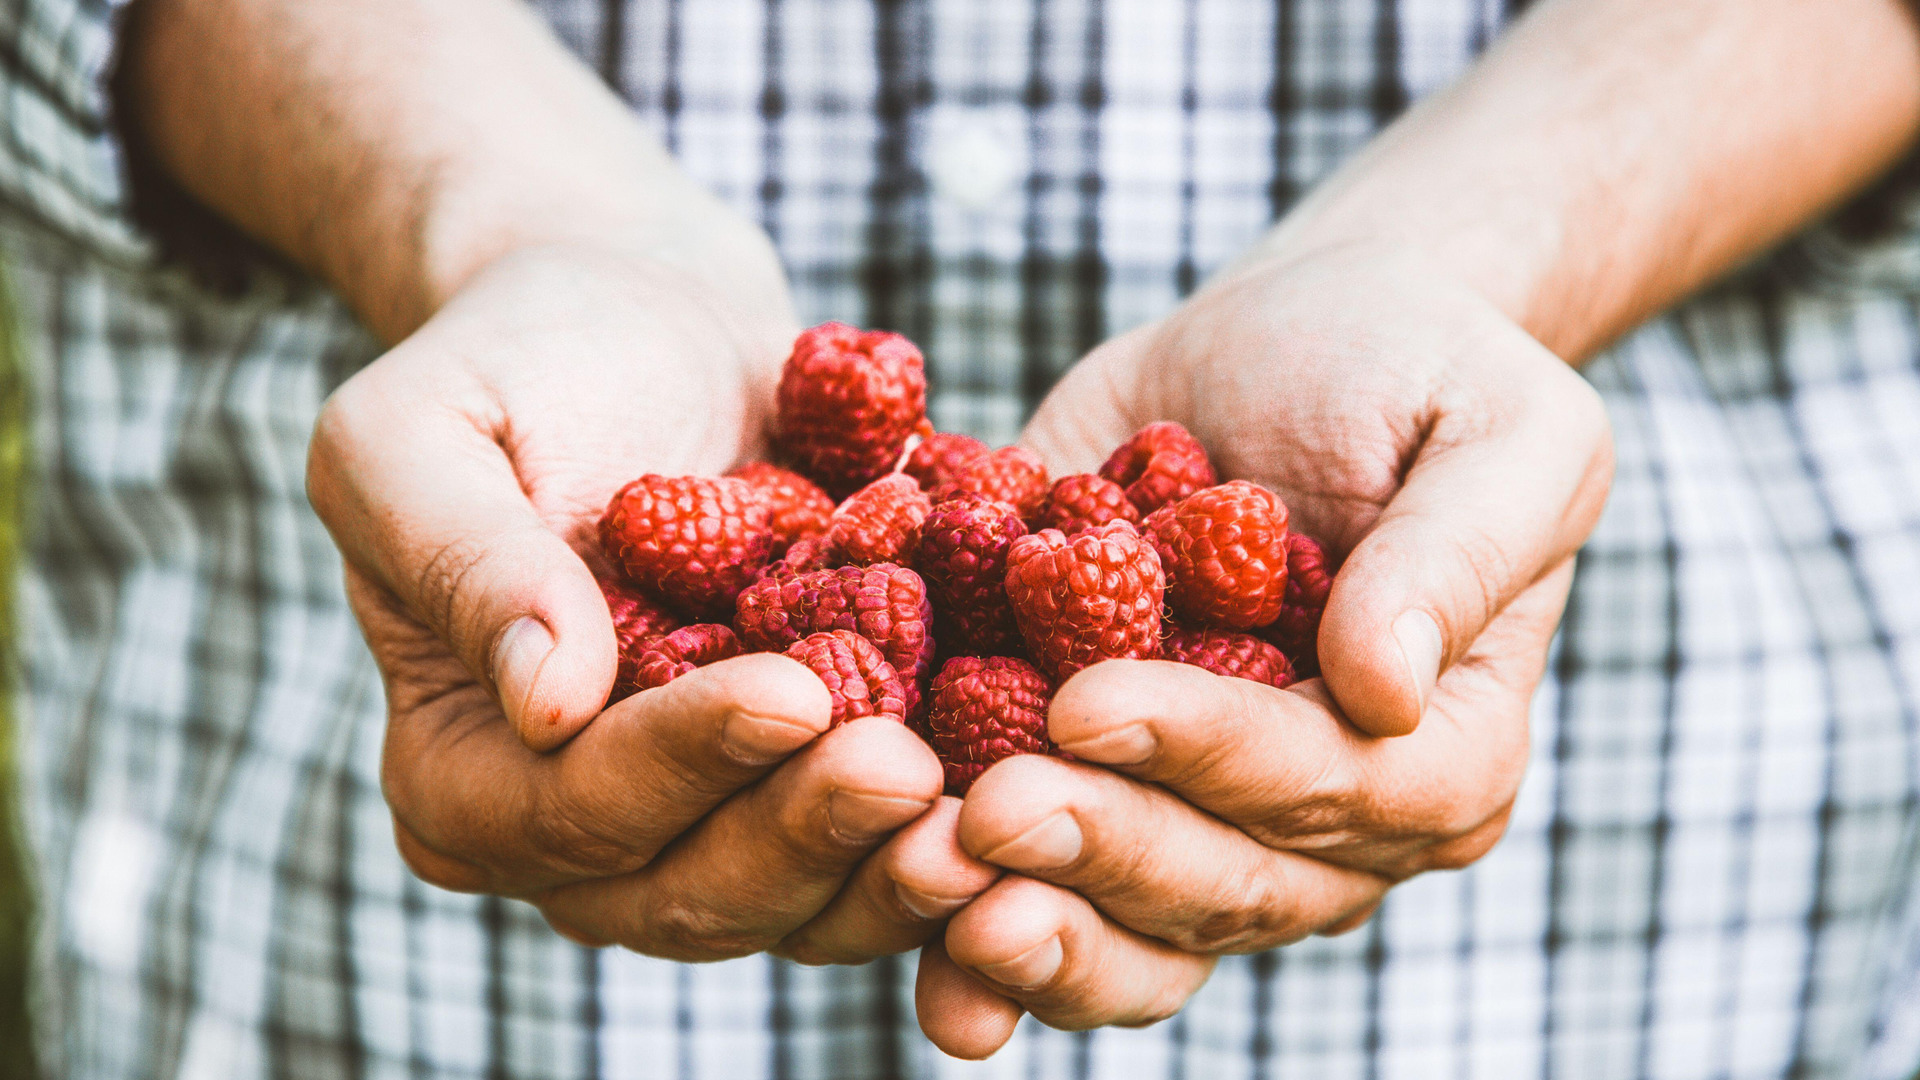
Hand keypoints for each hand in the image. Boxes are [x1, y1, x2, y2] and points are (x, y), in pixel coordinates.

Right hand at [308, 243, 992, 960]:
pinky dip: (960, 826)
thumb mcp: (421, 432)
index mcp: (464, 773)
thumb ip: (464, 560)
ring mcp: (709, 822)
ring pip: (805, 895)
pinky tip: (1044, 781)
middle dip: (807, 834)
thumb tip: (547, 701)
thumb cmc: (517, 361)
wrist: (646, 323)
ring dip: (898, 867)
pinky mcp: (812, 787)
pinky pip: (884, 842)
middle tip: (914, 772)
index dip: (682, 766)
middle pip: (693, 886)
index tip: (795, 694)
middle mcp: (582, 833)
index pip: (568, 808)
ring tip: (1000, 804)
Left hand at [915, 244, 1612, 1056]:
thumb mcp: (1499, 429)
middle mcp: (1325, 822)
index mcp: (1441, 748)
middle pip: (1224, 882)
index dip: (1217, 759)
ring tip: (919, 879)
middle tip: (984, 815)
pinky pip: (1043, 886)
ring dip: (1027, 928)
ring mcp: (1203, 821)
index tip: (1087, 703)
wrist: (1285, 349)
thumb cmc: (1413, 373)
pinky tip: (894, 917)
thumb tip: (1384, 683)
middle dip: (1099, 852)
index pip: (1341, 789)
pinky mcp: (1098, 791)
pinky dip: (965, 920)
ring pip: (1130, 926)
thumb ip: (1457, 551)